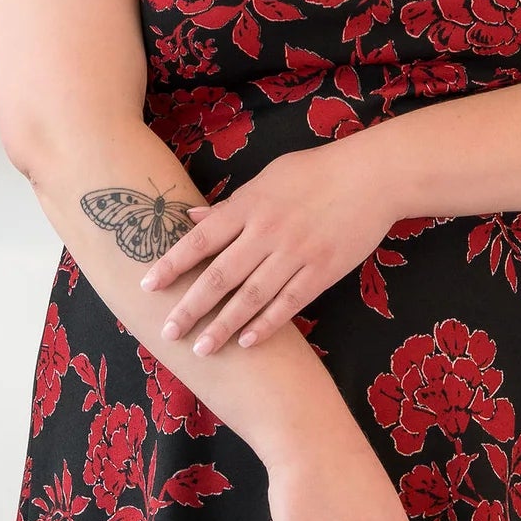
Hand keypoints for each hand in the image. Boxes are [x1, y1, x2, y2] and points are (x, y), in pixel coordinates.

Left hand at [137, 137, 394, 355]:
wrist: (373, 176)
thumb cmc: (316, 172)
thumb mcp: (268, 178)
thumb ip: (230, 205)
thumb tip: (191, 219)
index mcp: (250, 205)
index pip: (201, 239)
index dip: (172, 265)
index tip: (147, 287)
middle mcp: (268, 232)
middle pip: (220, 275)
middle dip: (191, 306)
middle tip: (168, 332)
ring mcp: (296, 254)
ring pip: (252, 297)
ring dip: (224, 325)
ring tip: (202, 348)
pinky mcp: (323, 271)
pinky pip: (289, 303)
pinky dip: (266, 325)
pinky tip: (246, 342)